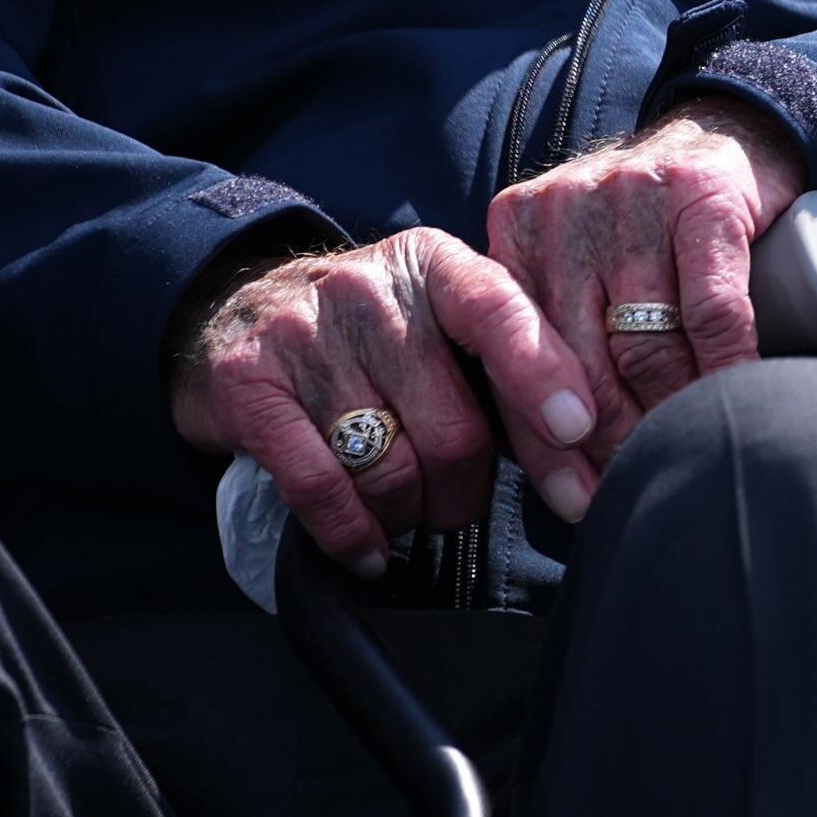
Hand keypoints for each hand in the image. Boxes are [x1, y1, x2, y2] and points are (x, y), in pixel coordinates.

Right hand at [167, 230, 596, 568]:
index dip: (543, 374)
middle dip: (469, 491)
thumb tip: (582, 446)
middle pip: (453, 427)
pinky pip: (321, 489)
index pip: (500, 311)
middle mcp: (369, 290)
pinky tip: (368, 551)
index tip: (578, 430)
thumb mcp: (437, 313)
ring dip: (410, 515)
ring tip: (408, 512)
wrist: (233, 309)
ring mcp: (304, 336)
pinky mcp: (250, 388)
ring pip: (392, 469)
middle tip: (461, 503)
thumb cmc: (369, 331)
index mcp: (434, 265)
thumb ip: (504, 359)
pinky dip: (352, 534)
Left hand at [489, 94, 806, 464]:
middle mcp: (563, 212)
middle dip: (606, 440)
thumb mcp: (580, 259)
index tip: (574, 498)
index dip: (544, 440)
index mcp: (517, 233)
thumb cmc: (647, 224)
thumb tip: (557, 453)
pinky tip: (734, 396)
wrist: (725, 130)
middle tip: (630, 489)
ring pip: (643, 341)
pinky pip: (710, 308)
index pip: (514, 358)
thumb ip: (554, 330)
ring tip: (680, 455)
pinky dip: (726, 364)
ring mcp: (631, 198)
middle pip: (578, 359)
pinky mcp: (700, 196)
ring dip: (667, 412)